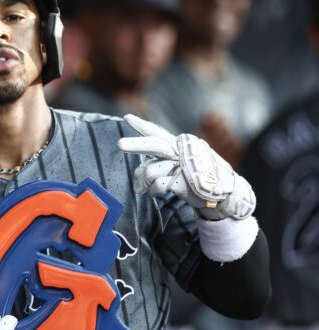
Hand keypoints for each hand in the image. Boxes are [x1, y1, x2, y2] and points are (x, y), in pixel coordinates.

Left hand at [118, 114, 255, 220]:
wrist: (226, 195)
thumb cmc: (200, 179)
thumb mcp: (181, 167)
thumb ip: (161, 165)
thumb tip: (138, 173)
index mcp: (180, 146)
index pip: (159, 133)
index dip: (142, 126)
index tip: (127, 117)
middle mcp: (182, 152)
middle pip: (155, 145)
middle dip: (135, 144)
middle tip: (120, 144)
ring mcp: (184, 166)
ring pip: (150, 171)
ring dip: (142, 183)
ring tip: (143, 189)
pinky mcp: (185, 182)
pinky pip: (159, 185)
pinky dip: (154, 191)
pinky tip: (157, 193)